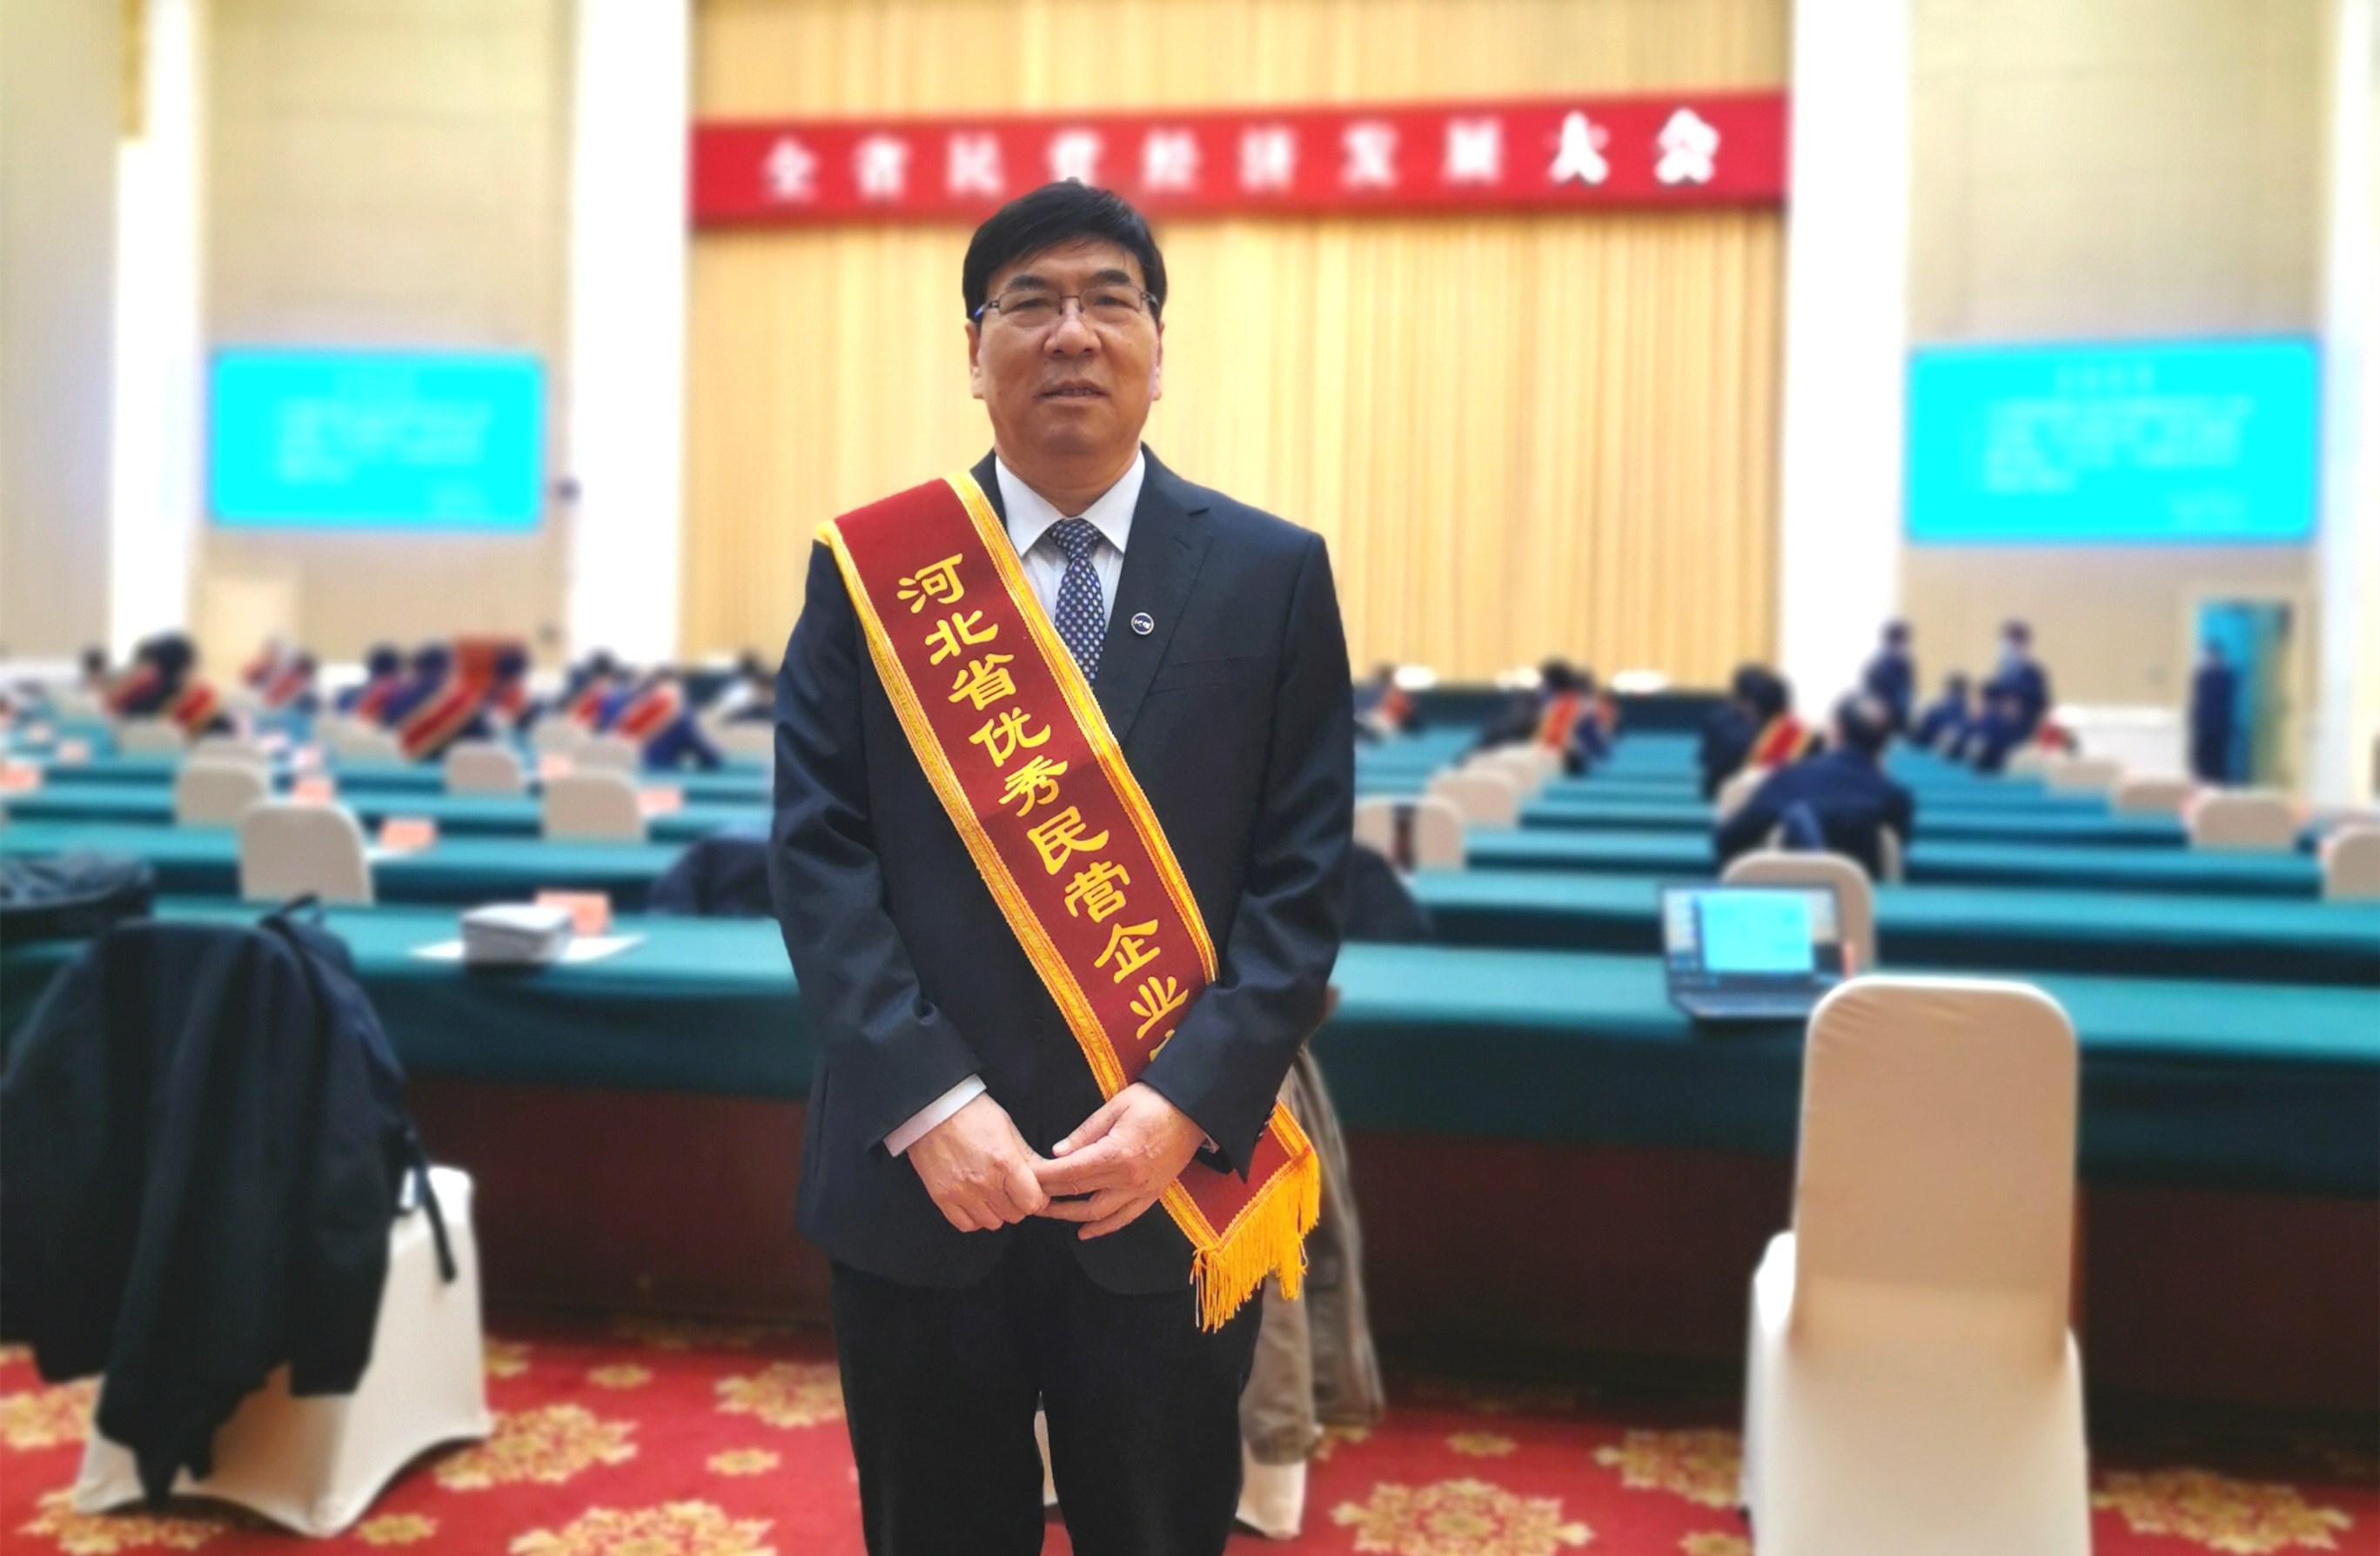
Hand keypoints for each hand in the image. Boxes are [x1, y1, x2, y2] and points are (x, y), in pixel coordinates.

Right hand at [908, 1092, 1049, 1232]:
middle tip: (1012, 1190)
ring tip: (992, 1194)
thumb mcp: (1007, 1128)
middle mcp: (984, 1181)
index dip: (1037, 1198)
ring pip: (992, 1223)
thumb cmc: (972, 1113)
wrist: (932, 1109)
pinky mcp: (941, 1197)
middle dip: (1018, 1204)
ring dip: (996, 1212)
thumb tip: (1047, 1177)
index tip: (1033, 1192)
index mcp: (1004, 1161)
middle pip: (1014, 1215)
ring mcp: (961, 1192)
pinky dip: (974, 1217)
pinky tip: (975, 1202)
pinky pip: (966, 1224)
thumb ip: (1027, 1157)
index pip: (1032, 1202)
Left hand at [1033, 1083, 1205, 1239]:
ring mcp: (1141, 1190)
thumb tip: (1057, 1153)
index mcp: (1115, 1154)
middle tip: (1025, 1198)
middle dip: (1049, 1197)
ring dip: (1070, 1216)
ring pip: (1098, 1213)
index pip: (1069, 1173)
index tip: (1024, 1178)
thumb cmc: (1153, 1102)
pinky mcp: (1152, 1194)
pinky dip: (1104, 1228)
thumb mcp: (1115, 1107)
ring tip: (1048, 1214)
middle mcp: (1127, 1178)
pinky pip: (1125, 1218)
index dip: (1044, 1178)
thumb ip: (1085, 1133)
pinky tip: (1085, 1232)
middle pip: (1079, 1194)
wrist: (1193, 1110)